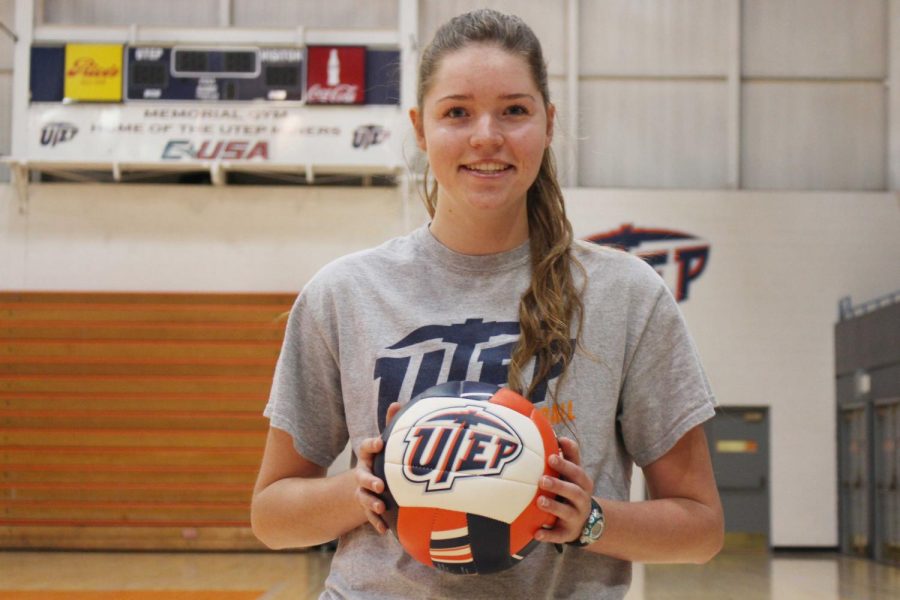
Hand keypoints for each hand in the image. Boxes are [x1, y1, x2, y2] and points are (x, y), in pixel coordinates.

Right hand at [354, 401, 400, 534]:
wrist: (368, 484)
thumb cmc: (383, 459)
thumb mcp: (387, 444)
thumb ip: (391, 424)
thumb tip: (397, 402)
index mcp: (368, 456)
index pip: (365, 448)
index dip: (371, 445)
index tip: (380, 444)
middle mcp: (363, 473)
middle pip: (362, 476)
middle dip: (370, 480)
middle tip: (380, 485)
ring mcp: (364, 491)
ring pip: (364, 497)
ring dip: (371, 503)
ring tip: (381, 508)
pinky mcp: (369, 508)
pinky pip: (371, 517)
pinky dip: (377, 523)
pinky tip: (385, 530)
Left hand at [534, 437, 593, 544]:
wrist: (584, 521)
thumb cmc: (571, 488)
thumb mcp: (574, 473)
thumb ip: (569, 455)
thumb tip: (558, 435)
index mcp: (582, 483)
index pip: (577, 472)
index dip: (565, 465)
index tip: (550, 457)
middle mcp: (582, 500)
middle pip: (574, 492)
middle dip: (558, 485)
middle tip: (542, 480)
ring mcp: (575, 518)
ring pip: (567, 513)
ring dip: (553, 507)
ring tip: (539, 502)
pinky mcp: (567, 534)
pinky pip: (558, 536)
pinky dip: (548, 534)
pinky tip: (536, 532)